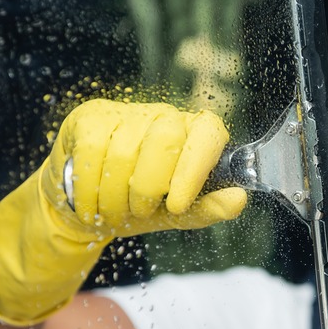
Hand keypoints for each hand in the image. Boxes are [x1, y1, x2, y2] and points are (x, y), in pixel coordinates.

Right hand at [44, 98, 246, 234]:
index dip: (194, 169)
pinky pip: (91, 152)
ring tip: (114, 211)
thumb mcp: (177, 215)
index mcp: (194, 134)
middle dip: (147, 188)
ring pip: (123, 152)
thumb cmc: (139, 206)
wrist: (89, 208)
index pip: (208, 133)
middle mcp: (164, 116)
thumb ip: (208, 208)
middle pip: (165, 141)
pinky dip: (89, 189)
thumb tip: (238, 198)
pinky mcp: (91, 118)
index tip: (177, 204)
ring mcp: (126, 113)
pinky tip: (91, 203)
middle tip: (139, 211)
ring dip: (115, 197)